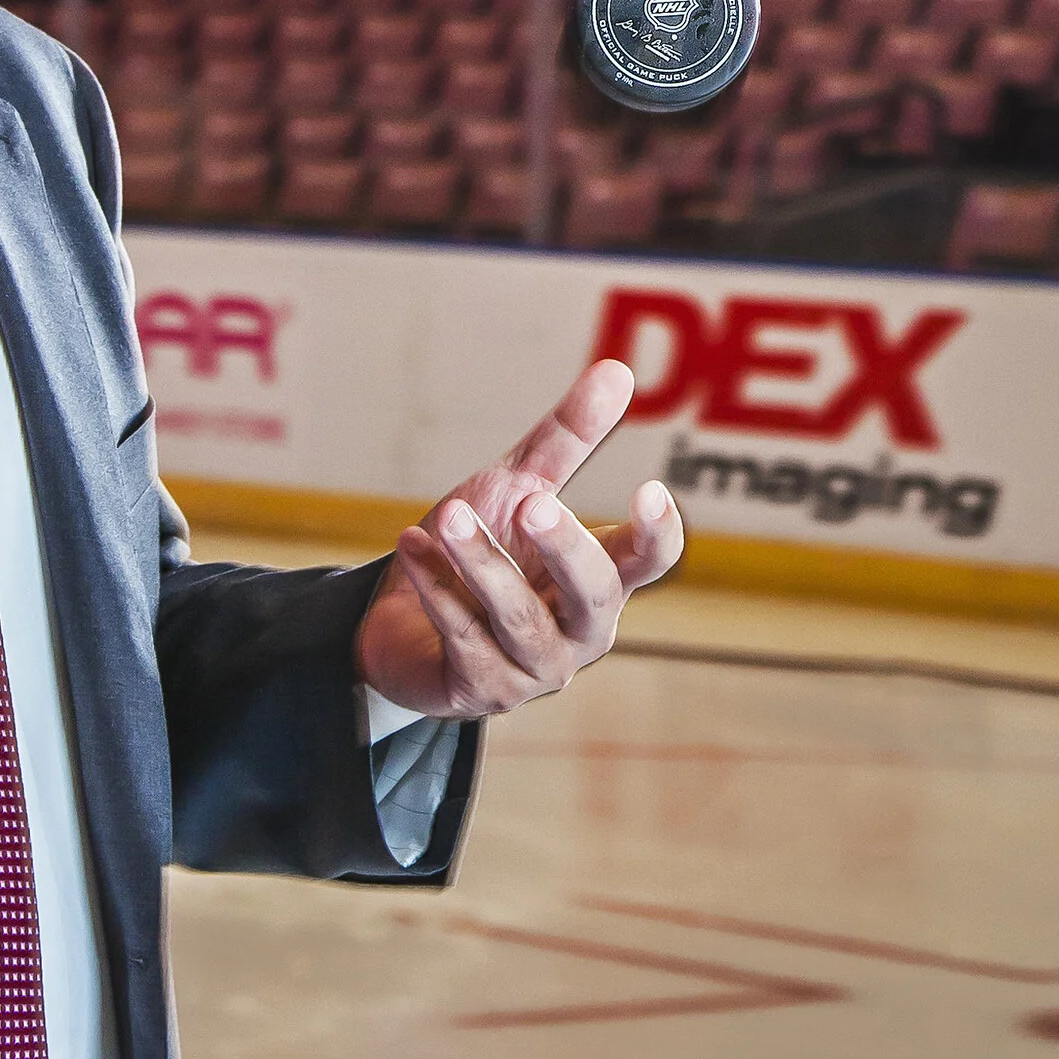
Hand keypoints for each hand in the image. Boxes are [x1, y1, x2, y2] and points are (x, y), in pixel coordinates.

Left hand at [353, 359, 681, 721]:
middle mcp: (580, 630)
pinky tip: (413, 548)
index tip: (650, 491)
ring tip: (450, 514)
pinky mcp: (482, 689)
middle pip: (596, 596)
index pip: (648, 562)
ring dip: (482, 565)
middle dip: (566, 549)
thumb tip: (619, 369)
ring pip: (520, 619)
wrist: (401, 626)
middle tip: (533, 503)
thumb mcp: (516, 488)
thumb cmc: (478, 553)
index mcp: (600, 579)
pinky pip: (464, 639)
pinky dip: (437, 590)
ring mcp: (533, 667)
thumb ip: (567, 439)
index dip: (656, 533)